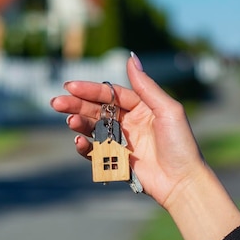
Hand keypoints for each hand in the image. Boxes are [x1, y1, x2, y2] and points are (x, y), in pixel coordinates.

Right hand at [50, 54, 207, 208]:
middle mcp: (129, 122)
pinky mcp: (116, 160)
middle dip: (76, 105)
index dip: (91, 90)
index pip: (111, 94)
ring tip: (70, 122)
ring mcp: (121, 141)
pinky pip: (95, 151)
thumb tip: (130, 57)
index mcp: (141, 107)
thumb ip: (146, 86)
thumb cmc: (180, 144)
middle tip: (56, 103)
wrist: (183, 182)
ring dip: (78, 124)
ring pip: (93, 128)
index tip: (70, 86)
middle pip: (97, 109)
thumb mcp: (167, 110)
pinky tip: (80, 142)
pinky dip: (85, 147)